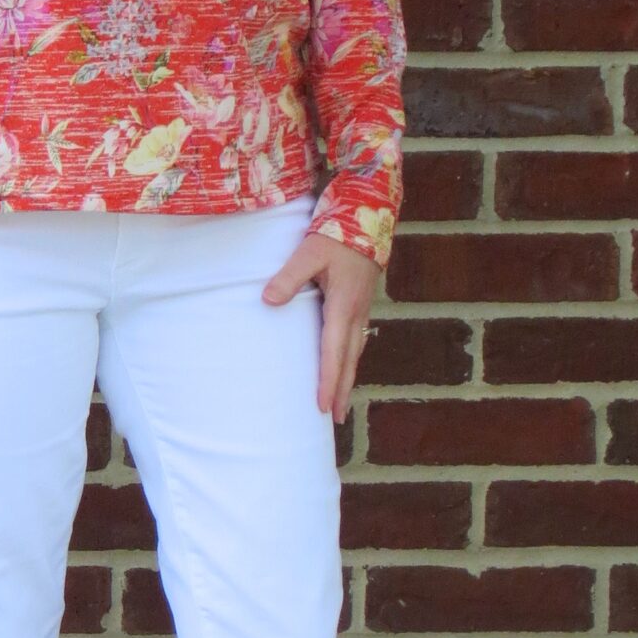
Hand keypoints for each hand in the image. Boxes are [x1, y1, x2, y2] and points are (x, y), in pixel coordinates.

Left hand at [261, 232, 378, 425]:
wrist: (369, 218)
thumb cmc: (337, 234)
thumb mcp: (309, 252)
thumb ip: (289, 277)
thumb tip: (268, 300)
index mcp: (343, 307)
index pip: (334, 353)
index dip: (329, 382)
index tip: (324, 407)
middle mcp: (356, 313)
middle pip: (349, 361)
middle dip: (343, 390)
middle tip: (336, 419)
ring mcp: (362, 309)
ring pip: (355, 351)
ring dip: (348, 376)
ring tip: (341, 400)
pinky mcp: (361, 303)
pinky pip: (356, 339)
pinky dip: (350, 358)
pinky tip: (344, 364)